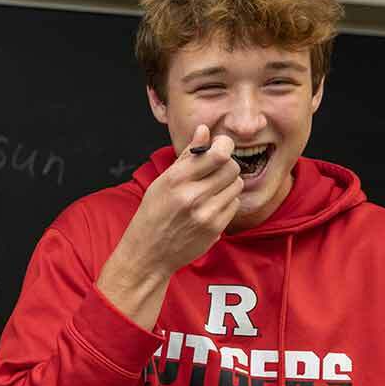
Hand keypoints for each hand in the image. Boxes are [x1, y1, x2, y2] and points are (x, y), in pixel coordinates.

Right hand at [115, 125, 241, 277]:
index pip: (218, 153)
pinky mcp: (215, 229)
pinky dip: (226, 203)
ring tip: (210, 191)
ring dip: (227, 184)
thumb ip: (187, 156)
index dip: (224, 146)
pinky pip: (234, 205)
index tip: (220, 147)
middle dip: (226, 165)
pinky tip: (209, 208)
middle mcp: (192, 196)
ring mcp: (205, 214)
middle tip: (215, 171)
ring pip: (236, 185)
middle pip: (232, 168)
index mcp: (176, 179)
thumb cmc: (152, 215)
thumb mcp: (162, 182)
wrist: (148, 254)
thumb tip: (204, 131)